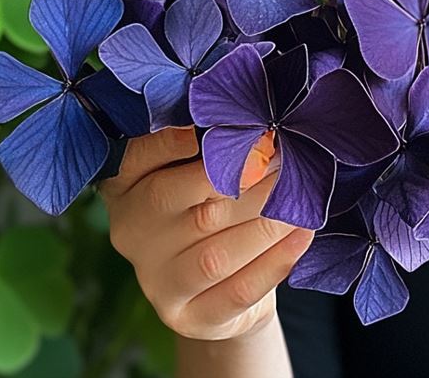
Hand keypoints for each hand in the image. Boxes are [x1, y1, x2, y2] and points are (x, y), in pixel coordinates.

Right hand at [100, 127, 313, 341]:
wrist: (217, 282)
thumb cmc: (209, 201)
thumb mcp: (192, 167)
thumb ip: (206, 141)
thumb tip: (249, 111)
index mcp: (126, 188)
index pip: (138, 160)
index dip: (172, 141)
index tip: (219, 123)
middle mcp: (133, 235)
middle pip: (189, 205)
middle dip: (244, 178)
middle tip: (284, 154)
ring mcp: (156, 282)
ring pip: (215, 254)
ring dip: (266, 222)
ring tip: (301, 196)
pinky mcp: (189, 318)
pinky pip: (236, 292)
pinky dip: (274, 262)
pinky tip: (302, 233)